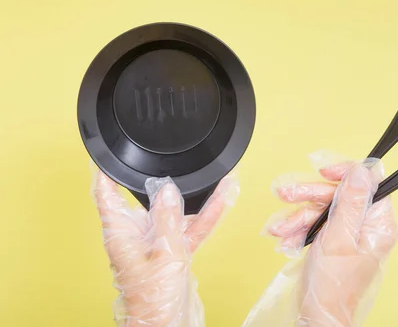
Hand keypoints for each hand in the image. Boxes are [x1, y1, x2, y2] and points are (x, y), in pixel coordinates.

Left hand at [91, 168, 238, 326]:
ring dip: (194, 199)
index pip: (106, 196)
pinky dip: (205, 218)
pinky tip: (222, 202)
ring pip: (174, 214)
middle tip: (173, 159)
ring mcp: (156, 242)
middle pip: (146, 201)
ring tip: (216, 178)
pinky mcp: (172, 251)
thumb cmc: (153, 297)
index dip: (106, 173)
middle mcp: (136, 234)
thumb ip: (167, 218)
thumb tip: (167, 190)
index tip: (110, 156)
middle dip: (162, 181)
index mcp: (121, 233)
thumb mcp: (164, 252)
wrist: (166, 324)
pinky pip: (189, 229)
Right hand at [243, 151, 397, 326]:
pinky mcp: (335, 242)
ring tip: (280, 228)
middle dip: (310, 197)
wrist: (318, 314)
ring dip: (298, 216)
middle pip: (339, 194)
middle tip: (286, 194)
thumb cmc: (333, 284)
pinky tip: (286, 239)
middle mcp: (367, 226)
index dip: (344, 174)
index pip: (367, 183)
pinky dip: (299, 230)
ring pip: (323, 209)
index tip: (323, 172)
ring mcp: (350, 234)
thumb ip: (351, 201)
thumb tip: (362, 171)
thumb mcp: (339, 236)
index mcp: (378, 223)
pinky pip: (317, 225)